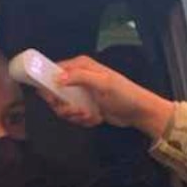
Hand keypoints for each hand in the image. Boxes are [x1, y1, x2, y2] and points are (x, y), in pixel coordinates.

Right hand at [38, 55, 175, 138]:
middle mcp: (79, 78)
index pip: (55, 71)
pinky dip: (84, 120)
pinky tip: (96, 118)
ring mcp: (82, 94)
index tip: (54, 98)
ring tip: (89, 114)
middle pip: (55, 93)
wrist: (137, 112)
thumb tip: (59, 78)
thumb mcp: (103, 83)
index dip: (49, 85)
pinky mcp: (85, 107)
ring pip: (64, 107)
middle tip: (75, 110)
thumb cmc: (124, 94)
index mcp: (81, 66)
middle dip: (64, 106)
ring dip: (75, 115)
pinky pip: (75, 116)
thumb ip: (80, 78)